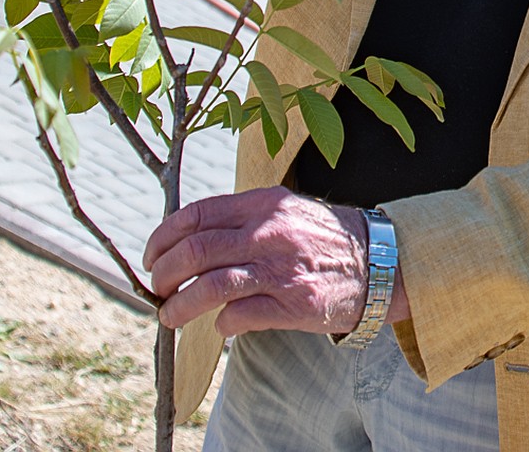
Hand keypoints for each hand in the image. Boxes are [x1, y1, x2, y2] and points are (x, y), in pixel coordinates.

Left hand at [143, 188, 407, 336]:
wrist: (378, 259)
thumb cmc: (320, 235)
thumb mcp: (282, 209)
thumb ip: (241, 217)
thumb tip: (189, 235)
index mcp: (262, 204)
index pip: (196, 215)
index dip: (163, 237)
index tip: (151, 256)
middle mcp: (268, 232)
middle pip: (195, 251)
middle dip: (163, 274)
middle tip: (157, 289)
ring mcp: (280, 269)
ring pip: (209, 287)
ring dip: (179, 306)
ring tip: (171, 316)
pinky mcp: (292, 303)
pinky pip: (238, 316)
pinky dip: (220, 324)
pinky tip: (220, 325)